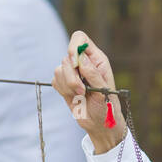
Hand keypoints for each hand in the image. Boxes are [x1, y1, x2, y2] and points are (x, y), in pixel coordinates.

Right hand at [53, 31, 126, 153]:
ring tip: (81, 96)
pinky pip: (55, 81)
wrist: (99, 123)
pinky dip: (63, 91)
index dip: (73, 46)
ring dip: (68, 85)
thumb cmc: (106, 106)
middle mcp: (83, 63)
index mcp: (96, 59)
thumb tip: (80, 58)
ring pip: (58, 70)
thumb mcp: (103, 89)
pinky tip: (74, 98)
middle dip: (72, 76)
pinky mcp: (63, 84)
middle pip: (66, 57)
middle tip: (82, 91)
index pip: (79, 38)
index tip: (75, 62)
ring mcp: (72, 73)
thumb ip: (92, 73)